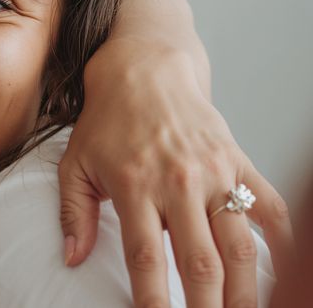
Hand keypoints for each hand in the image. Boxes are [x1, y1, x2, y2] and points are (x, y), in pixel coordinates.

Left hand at [60, 39, 291, 306]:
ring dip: (244, 290)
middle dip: (206, 305)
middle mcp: (177, 183)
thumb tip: (73, 258)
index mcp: (134, 186)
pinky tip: (280, 270)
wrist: (143, 70)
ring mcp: (213, 173)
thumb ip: (73, 213)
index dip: (153, 299)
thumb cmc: (106, 122)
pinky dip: (281, 242)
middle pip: (199, 261)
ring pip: (238, 245)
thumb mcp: (75, 164)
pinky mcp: (238, 162)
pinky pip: (269, 208)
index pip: (145, 257)